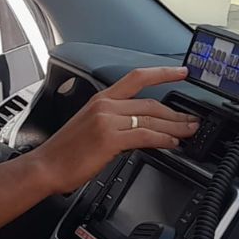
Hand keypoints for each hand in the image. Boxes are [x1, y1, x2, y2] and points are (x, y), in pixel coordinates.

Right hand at [28, 66, 198, 194]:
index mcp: (100, 99)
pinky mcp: (110, 139)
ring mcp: (107, 121)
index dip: (163, 73)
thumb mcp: (89, 128)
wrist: (45, 167)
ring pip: (151, 120)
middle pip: (151, 104)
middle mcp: (105, 106)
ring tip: (189, 132)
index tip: (182, 72)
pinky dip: (163, 140)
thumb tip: (139, 130)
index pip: (137, 78)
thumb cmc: (64, 152)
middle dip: (176, 113)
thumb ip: (114, 123)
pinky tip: (172, 144)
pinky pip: (145, 136)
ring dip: (175, 127)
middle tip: (192, 120)